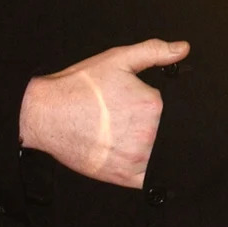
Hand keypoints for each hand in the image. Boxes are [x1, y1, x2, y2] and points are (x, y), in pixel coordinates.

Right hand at [19, 39, 189, 187]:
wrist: (45, 114)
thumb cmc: (79, 87)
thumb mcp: (118, 59)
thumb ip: (154, 51)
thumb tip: (182, 49)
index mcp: (152, 104)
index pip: (174, 109)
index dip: (161, 106)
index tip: (143, 106)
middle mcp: (148, 133)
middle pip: (168, 131)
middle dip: (156, 125)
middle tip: (129, 119)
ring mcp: (137, 158)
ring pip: (161, 153)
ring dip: (153, 146)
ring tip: (125, 134)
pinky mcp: (126, 177)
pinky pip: (151, 177)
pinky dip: (148, 168)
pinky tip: (131, 154)